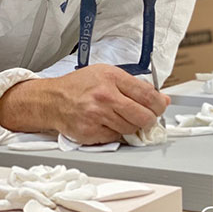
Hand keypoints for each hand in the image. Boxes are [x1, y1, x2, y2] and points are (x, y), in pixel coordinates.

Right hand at [0, 64, 169, 144]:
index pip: (147, 94)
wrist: (51, 100)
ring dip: (132, 126)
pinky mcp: (90, 133)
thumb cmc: (79, 86)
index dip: (159, 104)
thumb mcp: (107, 74)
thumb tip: (161, 99)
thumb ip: (135, 86)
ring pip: (131, 129)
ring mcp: (96, 116)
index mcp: (111, 78)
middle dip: (149, 119)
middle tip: (146, 117)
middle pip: (143, 116)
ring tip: (121, 117)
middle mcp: (104, 97)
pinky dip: (116, 133)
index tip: (161, 107)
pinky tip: (108, 123)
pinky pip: (115, 137)